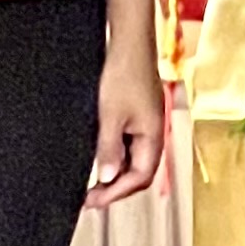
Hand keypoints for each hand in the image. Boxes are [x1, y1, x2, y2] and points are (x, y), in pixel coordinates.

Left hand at [92, 48, 166, 203]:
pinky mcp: (137, 116)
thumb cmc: (123, 75)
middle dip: (117, 188)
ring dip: (115, 173)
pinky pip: (129, 145)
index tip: (94, 201)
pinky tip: (100, 158)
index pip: (140, 177)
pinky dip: (115, 156)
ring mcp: (146, 125)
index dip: (117, 192)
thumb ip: (110, 149)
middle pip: (139, 172)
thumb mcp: (110, 117)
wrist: (129, 43)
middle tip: (91, 198)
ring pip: (134, 160)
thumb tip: (108, 179)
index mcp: (153, 136)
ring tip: (92, 183)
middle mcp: (153, 134)